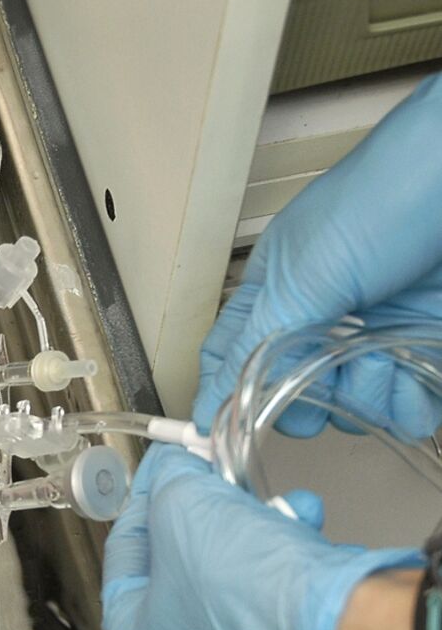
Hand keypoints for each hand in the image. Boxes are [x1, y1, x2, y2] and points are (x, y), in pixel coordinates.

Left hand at [101, 444, 423, 629]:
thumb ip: (168, 480)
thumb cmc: (249, 591)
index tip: (163, 472)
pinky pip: (283, 604)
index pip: (124, 558)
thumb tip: (173, 467)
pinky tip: (309, 538)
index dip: (145, 501)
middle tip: (222, 481)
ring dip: (263, 532)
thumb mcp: (183, 507)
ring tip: (284, 508)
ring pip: (240, 581)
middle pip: (186, 568)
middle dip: (214, 514)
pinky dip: (295, 566)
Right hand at [193, 74, 441, 439]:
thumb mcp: (301, 276)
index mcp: (276, 292)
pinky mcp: (424, 345)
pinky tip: (415, 373)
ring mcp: (376, 333)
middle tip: (322, 382)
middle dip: (309, 402)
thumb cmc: (384, 196)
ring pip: (354, 407)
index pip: (230, 357)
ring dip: (368, 397)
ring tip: (383, 359)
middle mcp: (322, 317)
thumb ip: (256, 346)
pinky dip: (411, 402)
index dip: (224, 396)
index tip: (226, 434)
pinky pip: (407, 405)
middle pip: (293, 395)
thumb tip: (209, 405)